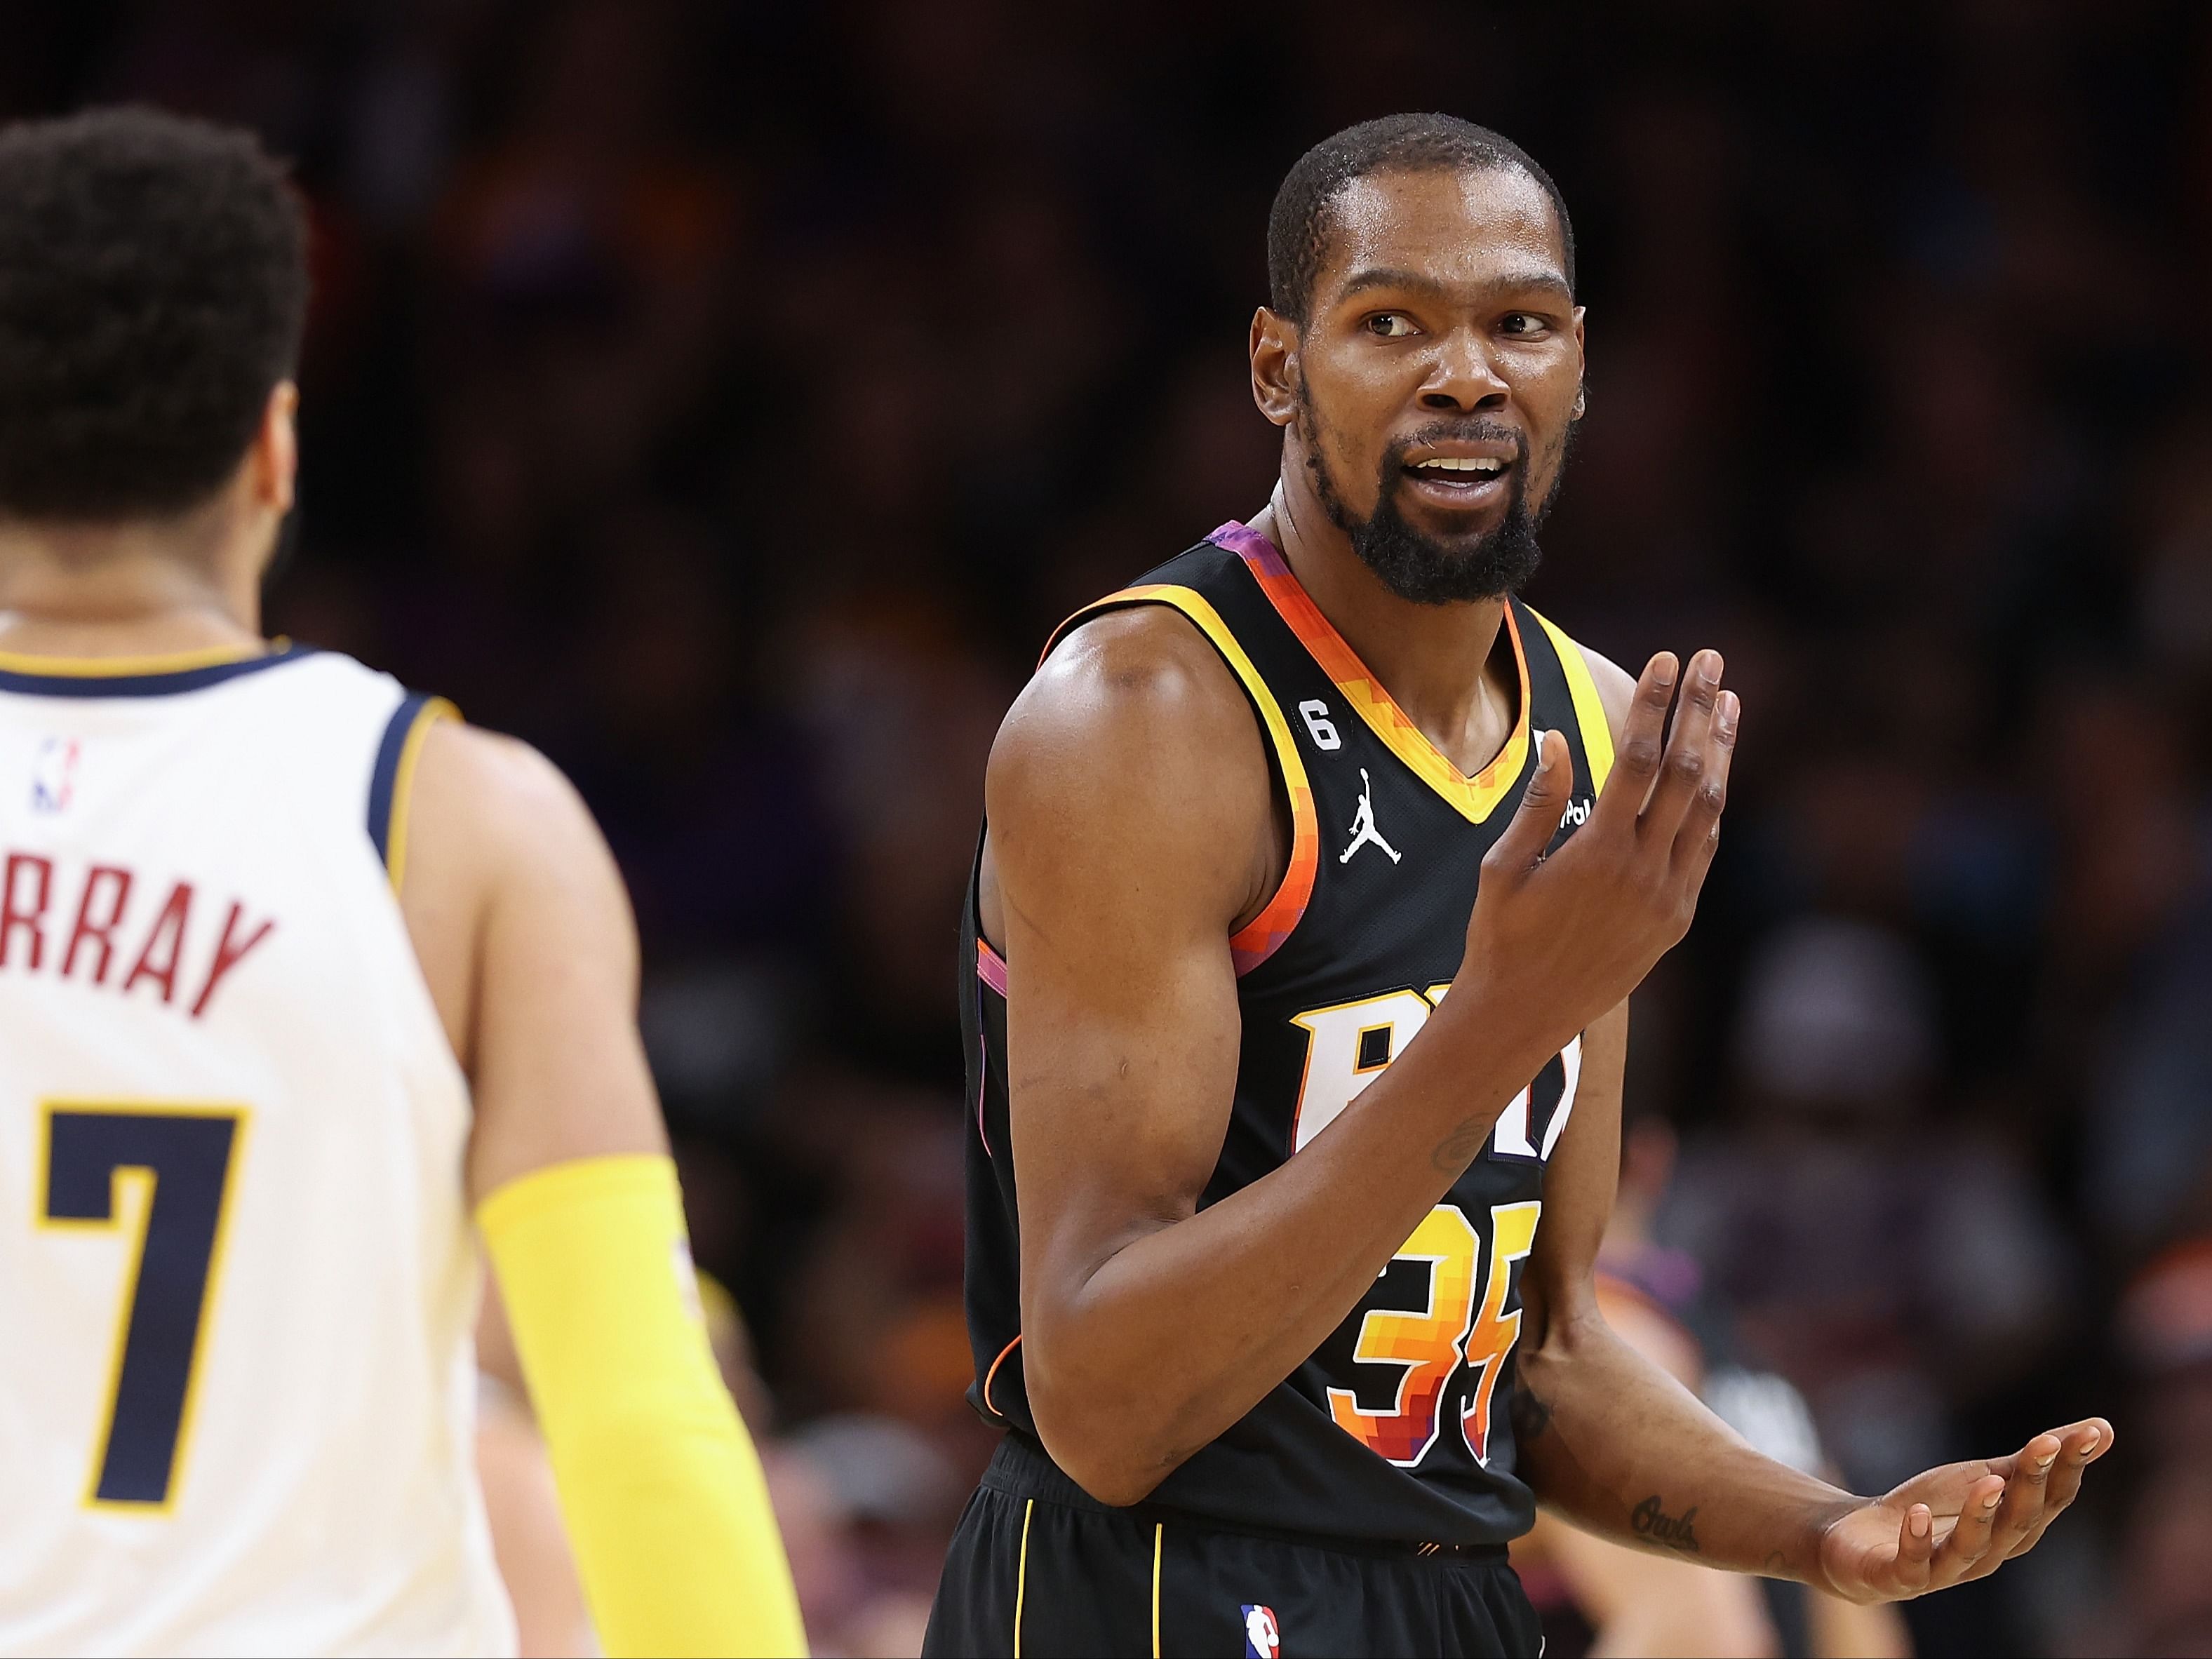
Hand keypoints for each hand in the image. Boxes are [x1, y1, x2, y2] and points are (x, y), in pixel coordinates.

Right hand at [1462, 649, 1737, 1043]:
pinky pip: (1703, 849)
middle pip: (1683, 772)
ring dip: (1719, 751)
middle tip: (1711, 659)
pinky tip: (1712, 773)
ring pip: (1707, 809)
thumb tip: (1559, 737)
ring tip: (1726, 702)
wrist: (1525, 1012)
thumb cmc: (1501, 936)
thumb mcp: (1504, 867)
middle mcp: (1643, 871)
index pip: (1636, 759)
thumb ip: (1540, 801)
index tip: (1666, 659)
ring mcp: (1667, 897)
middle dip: (1698, 710)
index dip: (1654, 704)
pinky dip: (1711, 805)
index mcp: (1597, 852)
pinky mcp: (1676, 919)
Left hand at [1814, 1419, 2113, 1602]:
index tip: (2091, 1432)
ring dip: (1982, 1515)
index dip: (2070, 1467)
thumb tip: (2104, 1429)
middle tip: (2045, 1443)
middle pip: (2017, 1522)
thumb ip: (2033, 1460)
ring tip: (1988, 1481)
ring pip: (1971, 1547)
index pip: (2051, 1500)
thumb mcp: (1985, 1476)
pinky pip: (1912, 1564)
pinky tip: (1917, 1513)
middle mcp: (1987, 1554)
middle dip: (2033, 1484)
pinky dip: (1916, 1541)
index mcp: (2013, 1530)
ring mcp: (1942, 1568)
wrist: (1859, 1539)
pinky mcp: (1898, 1576)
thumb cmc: (1936, 1509)